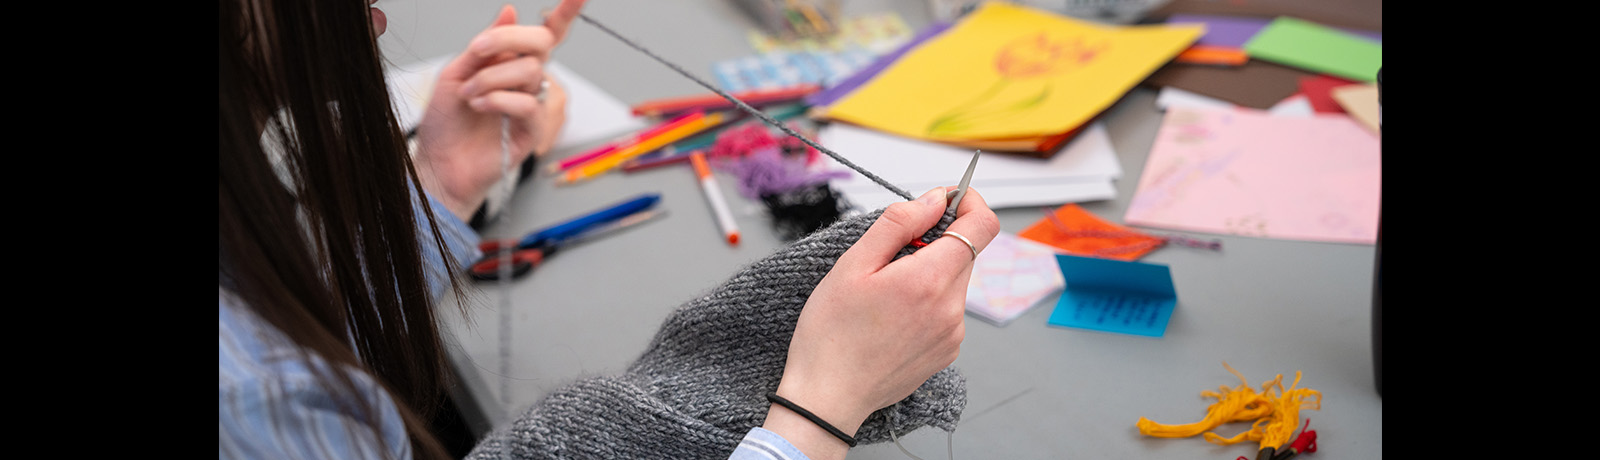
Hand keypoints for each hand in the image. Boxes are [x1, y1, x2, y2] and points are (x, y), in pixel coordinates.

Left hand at [413, 0, 583, 219]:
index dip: (564, 13)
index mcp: (509, 62)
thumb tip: (509, 11)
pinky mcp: (532, 131)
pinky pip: (528, 103)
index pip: (543, 34)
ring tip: (469, 94)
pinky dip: (499, 99)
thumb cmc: (447, 123)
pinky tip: (480, 106)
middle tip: (479, 49)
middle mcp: (524, 80)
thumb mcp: (456, 72)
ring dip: (491, 78)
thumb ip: (484, 45)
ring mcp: (531, 104)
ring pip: (530, 71)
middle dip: (509, 39)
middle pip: (541, 43)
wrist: (438, 163)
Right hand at [764, 187, 999, 457]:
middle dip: (936, 240)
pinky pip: (948, 309)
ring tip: (885, 293)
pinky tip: (892, 316)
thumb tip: (934, 198)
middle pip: (966, 251)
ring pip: (955, 281)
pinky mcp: (948, 351)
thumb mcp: (853, 264)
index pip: (981, 225)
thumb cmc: (830, 333)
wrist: (828, 397)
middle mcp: (951, 308)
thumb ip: (899, 223)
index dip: (968, 202)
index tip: (945, 199)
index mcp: (928, 280)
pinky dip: (928, 300)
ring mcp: (953, 333)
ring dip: (930, 272)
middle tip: (892, 253)